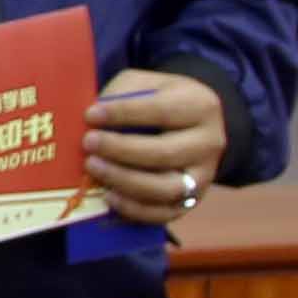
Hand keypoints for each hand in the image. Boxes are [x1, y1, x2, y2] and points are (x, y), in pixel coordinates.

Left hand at [84, 70, 227, 225]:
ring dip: (124, 180)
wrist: (191, 125)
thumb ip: (122, 95)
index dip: (124, 113)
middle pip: (164, 153)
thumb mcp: (144, 83)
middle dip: (121, 150)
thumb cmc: (157, 99)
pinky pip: (164, 213)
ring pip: (166, 188)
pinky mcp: (192, 201)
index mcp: (200, 106)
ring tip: (92, 167)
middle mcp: (209, 144)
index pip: (162, 111)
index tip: (91, 114)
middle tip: (88, 142)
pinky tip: (108, 196)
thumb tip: (89, 119)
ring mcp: (204, 176)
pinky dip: (134, 209)